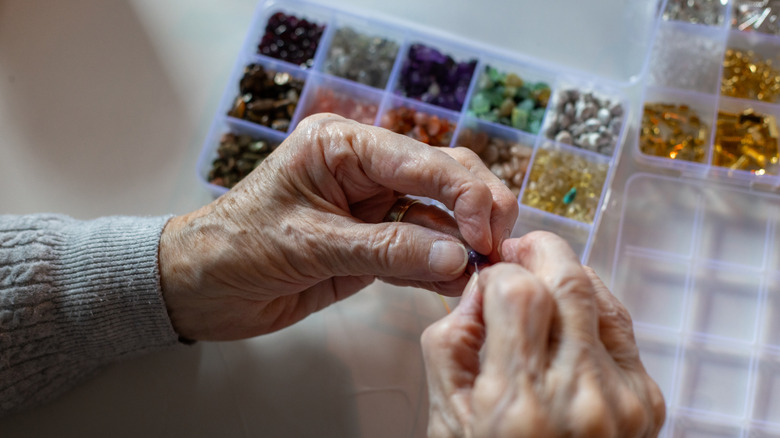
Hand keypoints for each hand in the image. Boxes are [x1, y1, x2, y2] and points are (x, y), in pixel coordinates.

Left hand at [159, 114, 517, 340]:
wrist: (201, 289)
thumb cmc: (237, 249)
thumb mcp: (310, 244)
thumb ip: (386, 250)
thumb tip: (457, 258)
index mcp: (343, 146)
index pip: (422, 160)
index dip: (465, 194)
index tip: (486, 236)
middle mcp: (365, 169)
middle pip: (445, 177)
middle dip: (477, 211)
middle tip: (496, 252)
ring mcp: (373, 206)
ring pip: (440, 216)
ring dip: (462, 245)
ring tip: (481, 274)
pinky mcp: (374, 242)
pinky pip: (421, 249)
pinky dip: (440, 267)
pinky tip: (454, 282)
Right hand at [421, 231, 665, 436]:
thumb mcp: (446, 412)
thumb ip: (452, 338)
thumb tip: (483, 287)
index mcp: (519, 406)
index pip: (519, 292)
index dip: (498, 273)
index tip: (487, 282)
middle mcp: (580, 401)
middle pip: (569, 279)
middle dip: (539, 250)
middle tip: (518, 252)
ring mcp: (623, 401)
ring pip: (600, 294)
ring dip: (567, 273)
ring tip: (540, 280)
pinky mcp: (647, 402)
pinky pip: (619, 326)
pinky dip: (591, 306)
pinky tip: (569, 314)